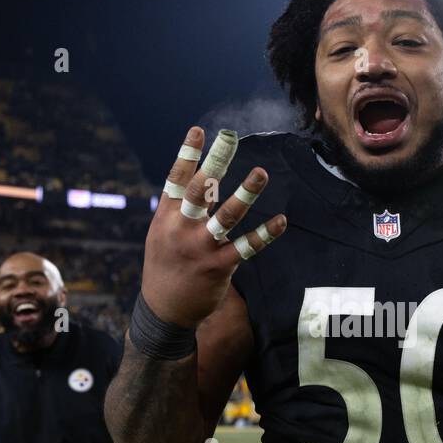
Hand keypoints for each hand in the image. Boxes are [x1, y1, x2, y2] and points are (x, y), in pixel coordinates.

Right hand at [140, 126, 286, 328]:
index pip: (176, 180)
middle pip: (199, 190)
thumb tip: (196, 179)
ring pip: (225, 216)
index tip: (199, 131)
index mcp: (166, 218)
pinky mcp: (218, 267)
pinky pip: (246, 247)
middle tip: (230, 137)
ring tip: (261, 173)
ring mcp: (200, 248)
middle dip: (215, 162)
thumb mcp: (160, 235)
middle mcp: (181, 229)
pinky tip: (281, 221)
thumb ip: (176, 209)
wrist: (164, 311)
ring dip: (245, 193)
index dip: (187, 155)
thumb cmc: (165, 266)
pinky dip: (265, 234)